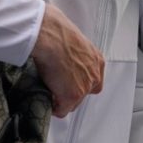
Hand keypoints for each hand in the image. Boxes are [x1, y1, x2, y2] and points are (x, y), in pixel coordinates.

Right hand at [29, 3, 103, 117]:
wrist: (51, 35)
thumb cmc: (57, 32)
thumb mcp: (73, 41)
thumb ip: (75, 54)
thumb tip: (64, 57)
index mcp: (96, 60)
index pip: (93, 80)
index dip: (79, 83)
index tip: (69, 82)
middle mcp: (94, 75)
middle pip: (84, 94)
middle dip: (70, 93)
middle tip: (56, 87)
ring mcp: (84, 87)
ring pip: (73, 104)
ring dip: (61, 100)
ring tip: (49, 91)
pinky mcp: (72, 96)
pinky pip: (61, 110)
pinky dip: (53, 108)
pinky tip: (46, 99)